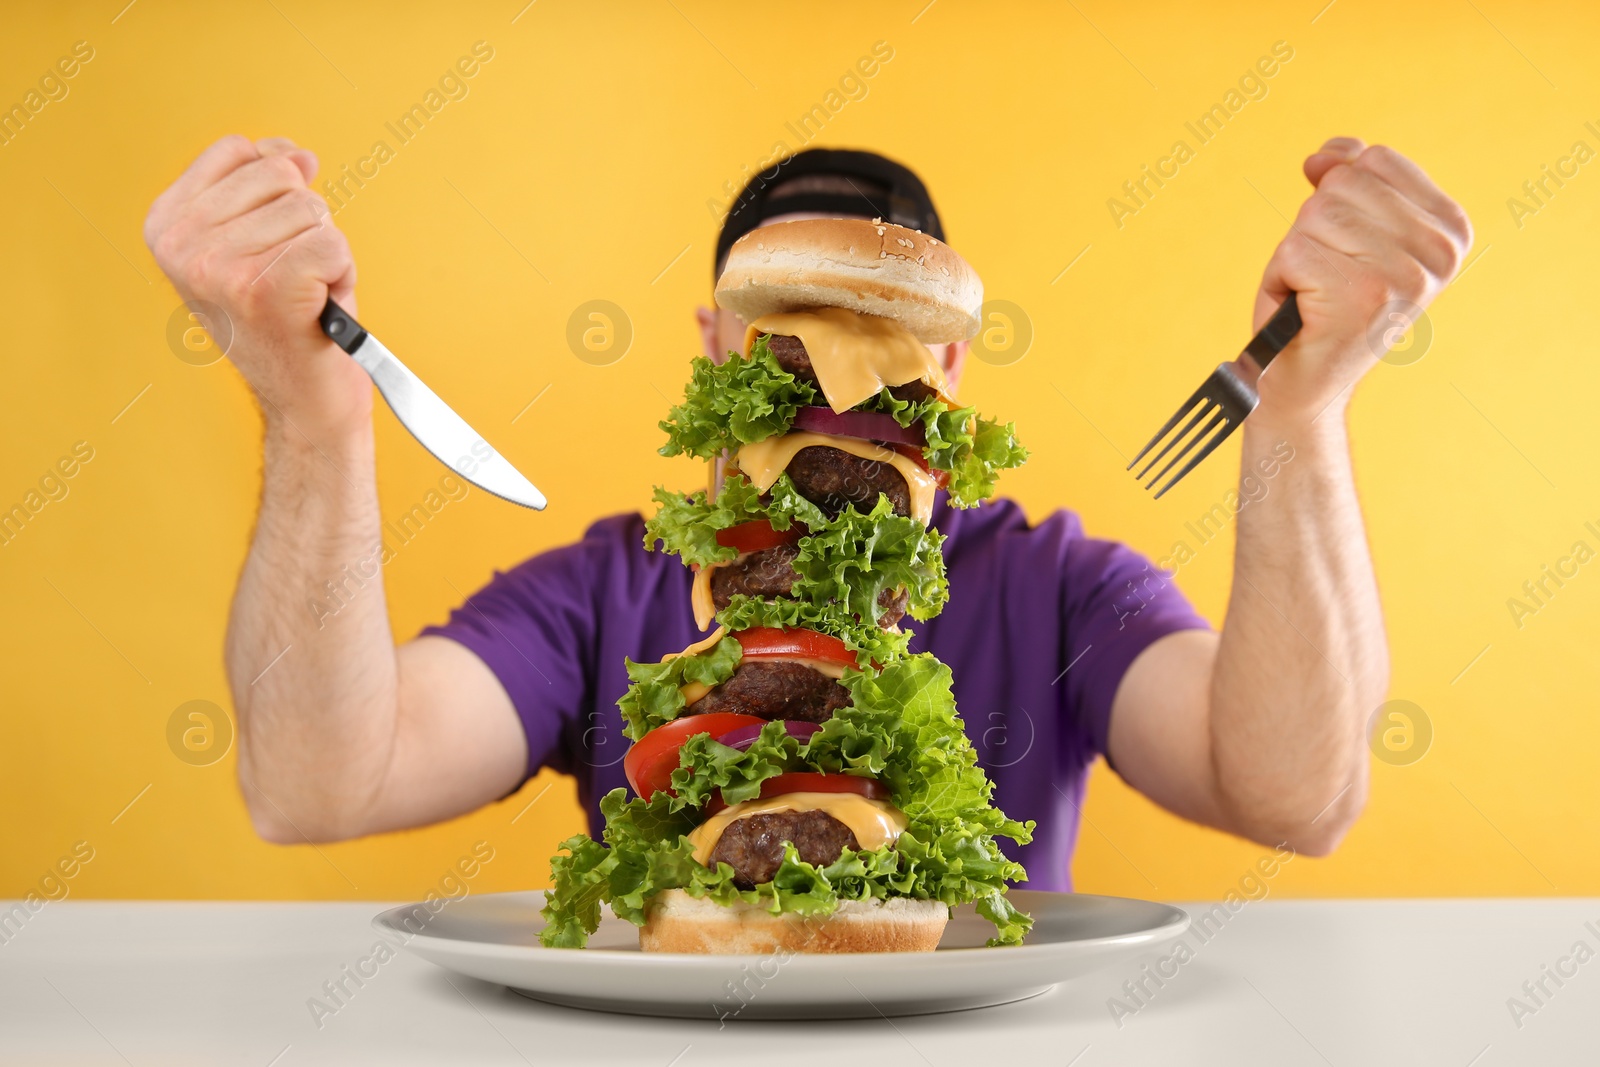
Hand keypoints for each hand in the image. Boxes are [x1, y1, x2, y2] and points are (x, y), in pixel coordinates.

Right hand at [145, 135, 370, 440]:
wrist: (304, 400)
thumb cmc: (288, 320)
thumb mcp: (257, 239)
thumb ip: (263, 186)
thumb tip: (298, 155)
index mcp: (165, 225)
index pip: (241, 151)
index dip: (277, 188)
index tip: (271, 239)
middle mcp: (182, 246)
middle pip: (282, 176)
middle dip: (306, 223)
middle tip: (294, 277)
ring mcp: (221, 269)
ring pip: (312, 209)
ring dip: (326, 252)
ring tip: (306, 294)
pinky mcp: (268, 290)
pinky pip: (333, 242)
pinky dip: (343, 273)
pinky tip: (322, 307)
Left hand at [1251, 137, 1472, 421]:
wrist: (1304, 385)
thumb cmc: (1320, 305)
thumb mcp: (1344, 230)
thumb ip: (1348, 177)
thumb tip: (1324, 156)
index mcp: (1451, 231)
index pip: (1375, 161)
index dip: (1338, 197)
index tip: (1347, 249)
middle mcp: (1438, 253)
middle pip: (1342, 184)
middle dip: (1314, 229)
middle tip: (1324, 278)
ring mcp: (1403, 275)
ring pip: (1316, 215)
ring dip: (1296, 254)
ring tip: (1313, 293)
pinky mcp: (1359, 294)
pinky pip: (1292, 249)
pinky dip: (1279, 277)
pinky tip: (1301, 308)